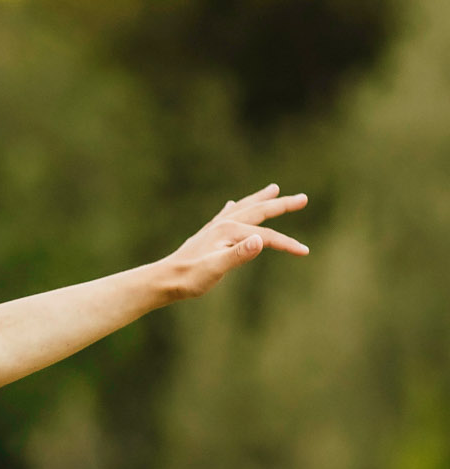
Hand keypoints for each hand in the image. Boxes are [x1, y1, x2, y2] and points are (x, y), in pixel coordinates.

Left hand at [160, 184, 308, 301]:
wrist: (163, 280)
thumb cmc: (189, 278)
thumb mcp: (215, 269)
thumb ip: (238, 255)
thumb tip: (259, 240)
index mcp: (229, 231)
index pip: (266, 236)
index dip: (287, 243)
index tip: (305, 251)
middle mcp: (223, 224)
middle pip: (259, 211)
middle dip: (282, 205)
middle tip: (303, 198)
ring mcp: (214, 228)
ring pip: (243, 208)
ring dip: (260, 199)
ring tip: (274, 188)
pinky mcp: (207, 235)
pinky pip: (225, 215)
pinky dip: (234, 208)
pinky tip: (231, 205)